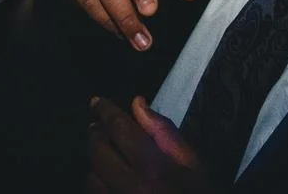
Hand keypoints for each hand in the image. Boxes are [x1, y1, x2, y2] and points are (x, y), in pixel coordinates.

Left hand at [87, 96, 211, 193]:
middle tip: (99, 129)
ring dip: (96, 164)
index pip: (119, 129)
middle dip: (97, 136)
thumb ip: (164, 131)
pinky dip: (98, 185)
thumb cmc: (196, 192)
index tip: (96, 102)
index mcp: (153, 168)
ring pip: (91, 178)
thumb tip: (137, 103)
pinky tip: (107, 181)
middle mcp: (130, 186)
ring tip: (106, 158)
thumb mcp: (191, 162)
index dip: (105, 112)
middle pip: (99, 152)